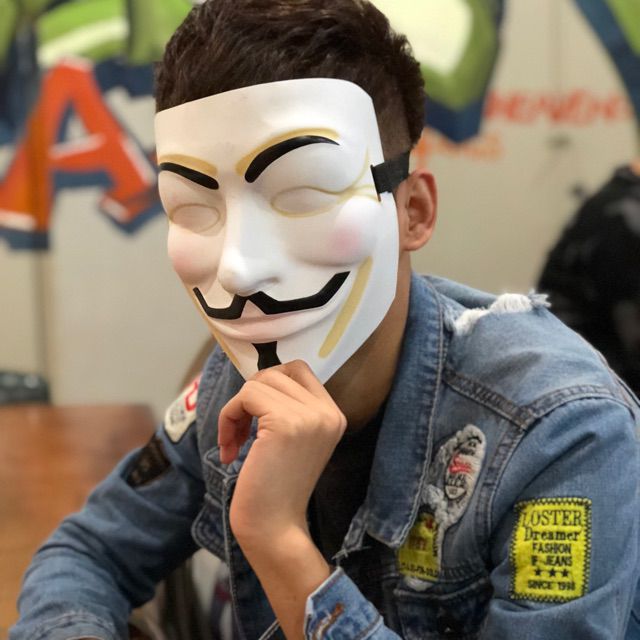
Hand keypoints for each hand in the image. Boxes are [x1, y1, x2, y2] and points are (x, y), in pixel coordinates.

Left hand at [218, 359, 346, 542]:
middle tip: (241, 430)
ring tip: (234, 441)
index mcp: (333, 415)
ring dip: (236, 409)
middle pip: (276, 373)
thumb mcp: (294, 440)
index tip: (254, 415)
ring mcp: (309, 416)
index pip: (299, 370)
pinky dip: (228, 417)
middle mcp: (327, 412)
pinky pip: (245, 397)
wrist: (275, 529)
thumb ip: (289, 408)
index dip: (269, 384)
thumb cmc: (277, 490)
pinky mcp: (285, 423)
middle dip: (250, 396)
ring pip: (258, 383)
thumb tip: (260, 379)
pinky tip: (230, 449)